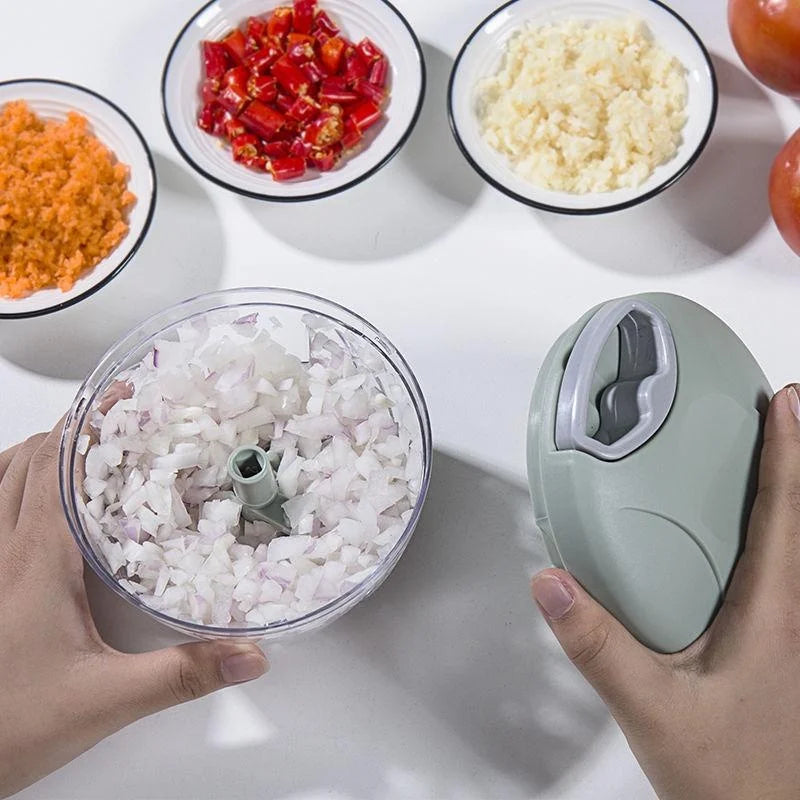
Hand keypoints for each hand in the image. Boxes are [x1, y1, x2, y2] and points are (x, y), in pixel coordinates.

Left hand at [0, 420, 268, 798]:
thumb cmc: (12, 725)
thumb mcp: (106, 700)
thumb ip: (181, 674)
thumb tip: (248, 654)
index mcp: (37, 562)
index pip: (58, 468)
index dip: (88, 424)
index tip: (122, 399)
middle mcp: (3, 552)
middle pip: (27, 461)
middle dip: (72, 430)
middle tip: (119, 421)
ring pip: (1, 478)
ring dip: (39, 452)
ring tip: (84, 448)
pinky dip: (11, 483)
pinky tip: (36, 498)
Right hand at [532, 385, 799, 799]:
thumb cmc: (733, 778)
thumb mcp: (653, 709)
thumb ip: (598, 645)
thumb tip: (554, 585)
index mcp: (771, 614)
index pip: (784, 512)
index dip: (788, 450)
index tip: (788, 402)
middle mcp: (786, 615)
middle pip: (793, 517)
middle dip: (787, 459)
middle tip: (775, 413)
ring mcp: (783, 634)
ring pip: (787, 546)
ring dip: (778, 494)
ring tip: (758, 456)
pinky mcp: (770, 650)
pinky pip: (771, 575)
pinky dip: (762, 535)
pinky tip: (726, 543)